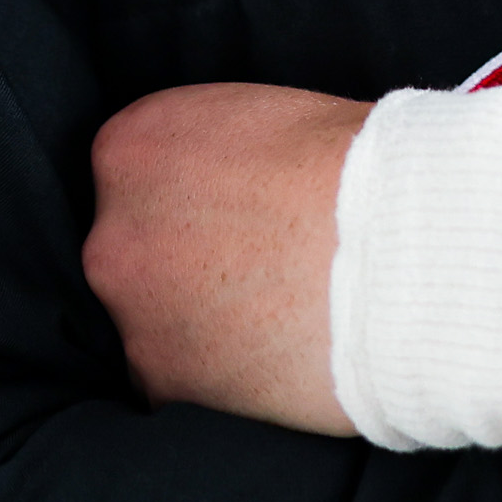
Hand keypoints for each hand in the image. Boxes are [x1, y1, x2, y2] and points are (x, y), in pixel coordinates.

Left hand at [80, 81, 368, 432]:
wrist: (391, 249)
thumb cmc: (349, 167)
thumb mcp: (265, 119)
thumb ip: (220, 153)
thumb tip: (232, 182)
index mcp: (131, 146)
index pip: (138, 182)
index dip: (192, 204)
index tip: (234, 222)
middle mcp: (110, 226)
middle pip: (134, 252)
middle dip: (184, 264)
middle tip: (252, 273)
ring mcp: (129, 306)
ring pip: (151, 321)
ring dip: (196, 325)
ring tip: (269, 320)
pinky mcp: (160, 375)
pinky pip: (173, 382)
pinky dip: (214, 378)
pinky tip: (266, 358)